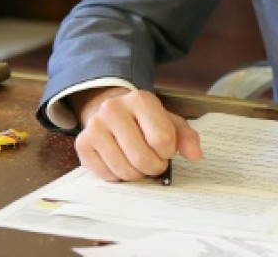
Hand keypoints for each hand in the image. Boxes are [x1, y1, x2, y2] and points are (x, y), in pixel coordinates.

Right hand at [72, 88, 202, 181]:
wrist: (112, 112)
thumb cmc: (145, 121)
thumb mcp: (169, 122)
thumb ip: (186, 137)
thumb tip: (195, 155)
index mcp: (140, 99)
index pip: (162, 139)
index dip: (168, 152)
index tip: (165, 149)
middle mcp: (113, 108)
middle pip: (142, 158)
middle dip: (154, 168)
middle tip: (154, 162)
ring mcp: (94, 126)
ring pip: (124, 170)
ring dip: (137, 175)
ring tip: (137, 162)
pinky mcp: (82, 144)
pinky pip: (107, 176)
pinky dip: (118, 177)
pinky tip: (120, 162)